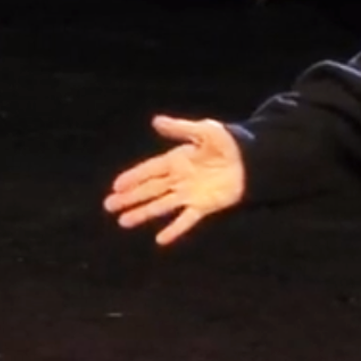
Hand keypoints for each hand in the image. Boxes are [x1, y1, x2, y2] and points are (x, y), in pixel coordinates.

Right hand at [103, 116, 245, 244]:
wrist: (251, 160)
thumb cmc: (228, 143)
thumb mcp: (205, 130)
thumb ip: (180, 128)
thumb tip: (156, 120)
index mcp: (177, 159)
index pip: (149, 170)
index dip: (133, 177)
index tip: (116, 186)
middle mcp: (179, 178)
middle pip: (150, 189)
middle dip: (129, 197)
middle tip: (109, 205)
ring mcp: (190, 194)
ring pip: (161, 205)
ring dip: (143, 213)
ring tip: (124, 222)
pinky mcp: (203, 206)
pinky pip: (186, 220)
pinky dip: (174, 230)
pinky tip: (160, 239)